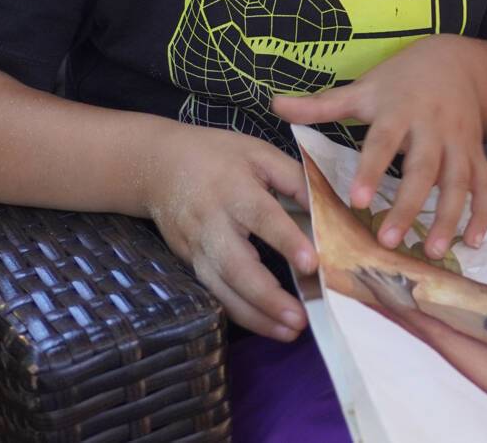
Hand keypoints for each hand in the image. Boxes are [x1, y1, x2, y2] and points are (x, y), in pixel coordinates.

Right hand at [142, 124, 317, 339]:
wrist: (158, 166)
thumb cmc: (219, 156)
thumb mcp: (260, 153)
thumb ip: (295, 179)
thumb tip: (328, 208)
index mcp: (235, 190)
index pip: (263, 218)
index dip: (287, 241)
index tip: (312, 264)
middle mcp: (212, 223)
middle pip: (237, 266)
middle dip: (268, 297)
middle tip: (300, 319)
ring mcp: (197, 247)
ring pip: (222, 289)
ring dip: (256, 316)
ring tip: (290, 332)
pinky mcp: (190, 263)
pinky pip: (214, 292)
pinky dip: (239, 313)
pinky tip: (266, 326)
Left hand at [272, 36, 486, 258]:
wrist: (455, 63)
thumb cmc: (400, 81)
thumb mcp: (363, 89)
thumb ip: (321, 105)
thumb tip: (274, 105)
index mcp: (400, 111)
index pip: (384, 141)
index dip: (372, 170)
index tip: (357, 200)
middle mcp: (433, 128)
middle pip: (424, 169)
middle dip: (409, 206)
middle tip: (388, 241)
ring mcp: (459, 142)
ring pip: (458, 181)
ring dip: (448, 217)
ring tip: (432, 252)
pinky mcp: (476, 153)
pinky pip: (484, 184)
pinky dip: (482, 213)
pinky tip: (474, 242)